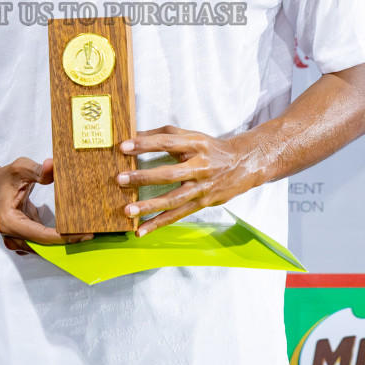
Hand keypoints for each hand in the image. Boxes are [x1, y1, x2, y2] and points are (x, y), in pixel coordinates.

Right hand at [0, 157, 93, 254]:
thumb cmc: (4, 178)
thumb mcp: (20, 168)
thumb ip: (38, 169)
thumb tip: (53, 166)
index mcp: (9, 222)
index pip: (42, 236)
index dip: (64, 237)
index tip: (85, 234)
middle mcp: (11, 236)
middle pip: (45, 246)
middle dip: (68, 242)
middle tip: (92, 236)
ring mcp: (15, 240)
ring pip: (44, 249)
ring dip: (63, 244)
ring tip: (85, 236)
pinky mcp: (22, 239)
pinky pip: (42, 244)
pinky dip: (56, 241)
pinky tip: (73, 233)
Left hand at [116, 125, 261, 235]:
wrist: (243, 164)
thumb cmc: (210, 148)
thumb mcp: (191, 136)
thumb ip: (163, 134)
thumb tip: (133, 134)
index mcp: (195, 145)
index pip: (167, 142)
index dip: (145, 144)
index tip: (123, 147)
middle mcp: (200, 166)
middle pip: (169, 173)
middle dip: (144, 177)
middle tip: (120, 179)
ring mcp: (201, 187)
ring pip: (173, 199)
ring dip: (149, 206)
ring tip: (128, 211)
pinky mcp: (202, 203)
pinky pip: (177, 215)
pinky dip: (158, 223)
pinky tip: (141, 230)